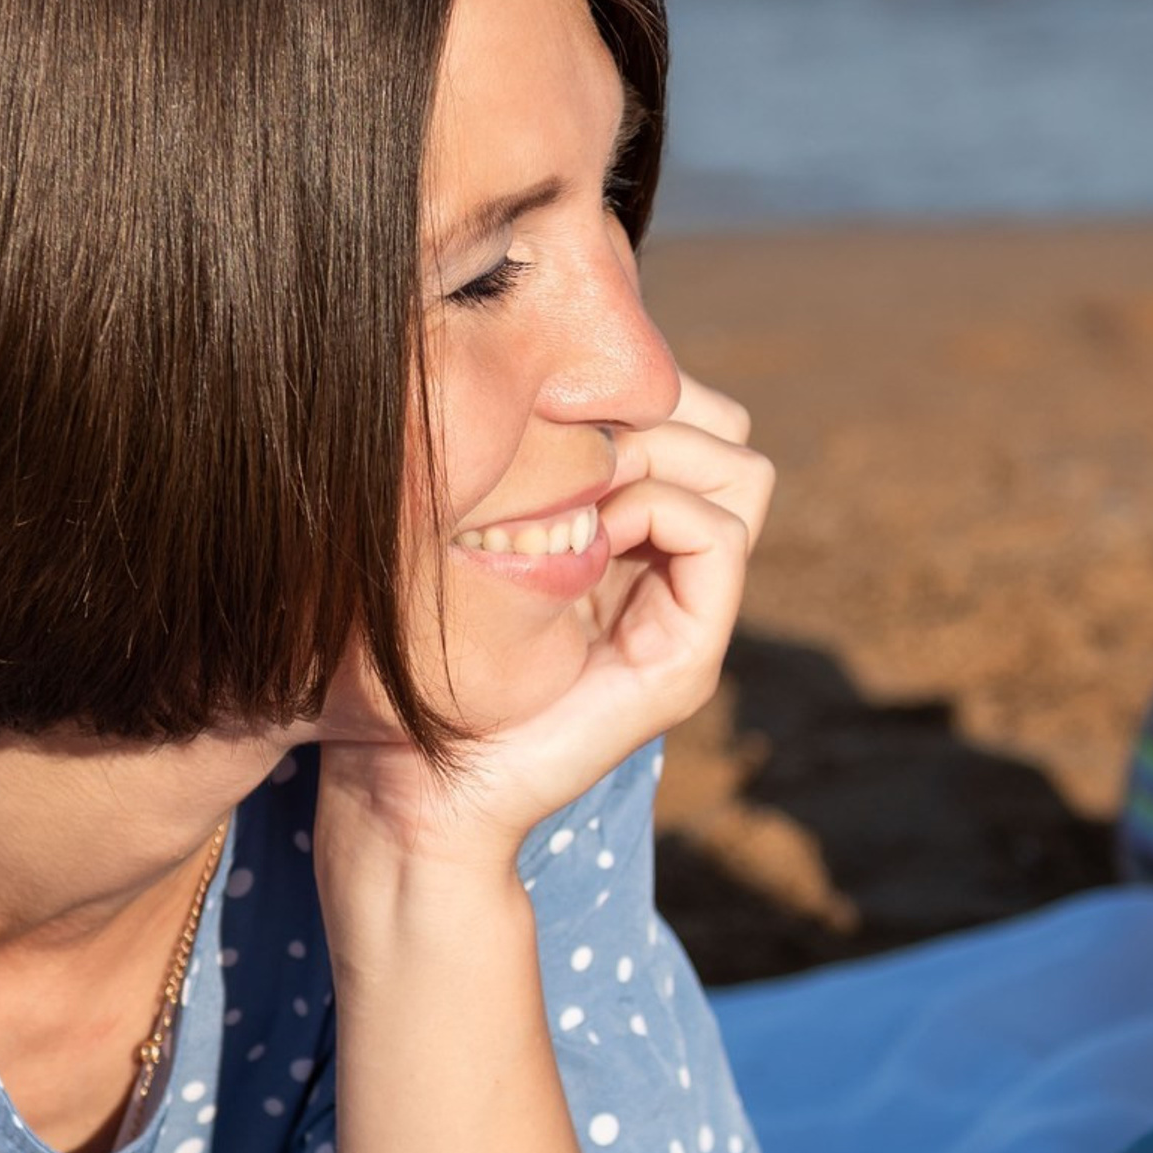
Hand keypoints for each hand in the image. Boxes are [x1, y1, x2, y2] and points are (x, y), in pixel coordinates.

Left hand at [314, 377, 769, 877]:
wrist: (409, 787)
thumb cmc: (411, 657)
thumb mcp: (467, 529)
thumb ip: (521, 469)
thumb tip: (536, 366)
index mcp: (628, 541)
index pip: (698, 421)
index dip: (645, 392)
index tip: (558, 405)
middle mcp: (670, 575)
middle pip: (730, 439)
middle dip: (660, 413)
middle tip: (574, 443)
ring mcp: (687, 618)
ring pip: (742, 477)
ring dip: (663, 454)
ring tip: (582, 484)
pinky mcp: (683, 662)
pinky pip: (720, 539)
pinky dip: (662, 511)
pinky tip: (590, 532)